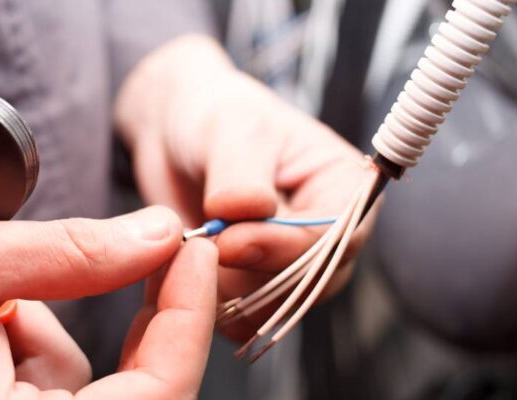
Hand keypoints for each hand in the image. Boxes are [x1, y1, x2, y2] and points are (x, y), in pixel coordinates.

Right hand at [0, 206, 217, 398]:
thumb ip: (77, 252)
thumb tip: (158, 235)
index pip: (156, 393)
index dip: (188, 317)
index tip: (194, 252)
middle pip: (141, 390)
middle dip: (147, 315)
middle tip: (152, 251)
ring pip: (93, 381)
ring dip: (63, 327)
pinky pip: (58, 382)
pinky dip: (39, 342)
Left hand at [116, 35, 375, 339]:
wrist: (174, 134)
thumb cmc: (213, 115)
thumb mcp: (231, 129)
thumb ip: (241, 175)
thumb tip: (248, 212)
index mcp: (343, 188)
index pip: (335, 237)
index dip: (284, 247)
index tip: (230, 241)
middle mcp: (324, 234)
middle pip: (307, 283)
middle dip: (249, 272)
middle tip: (199, 243)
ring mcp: (287, 264)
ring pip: (270, 308)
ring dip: (223, 289)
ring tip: (185, 247)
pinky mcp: (251, 285)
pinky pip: (238, 318)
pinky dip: (204, 302)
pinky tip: (178, 268)